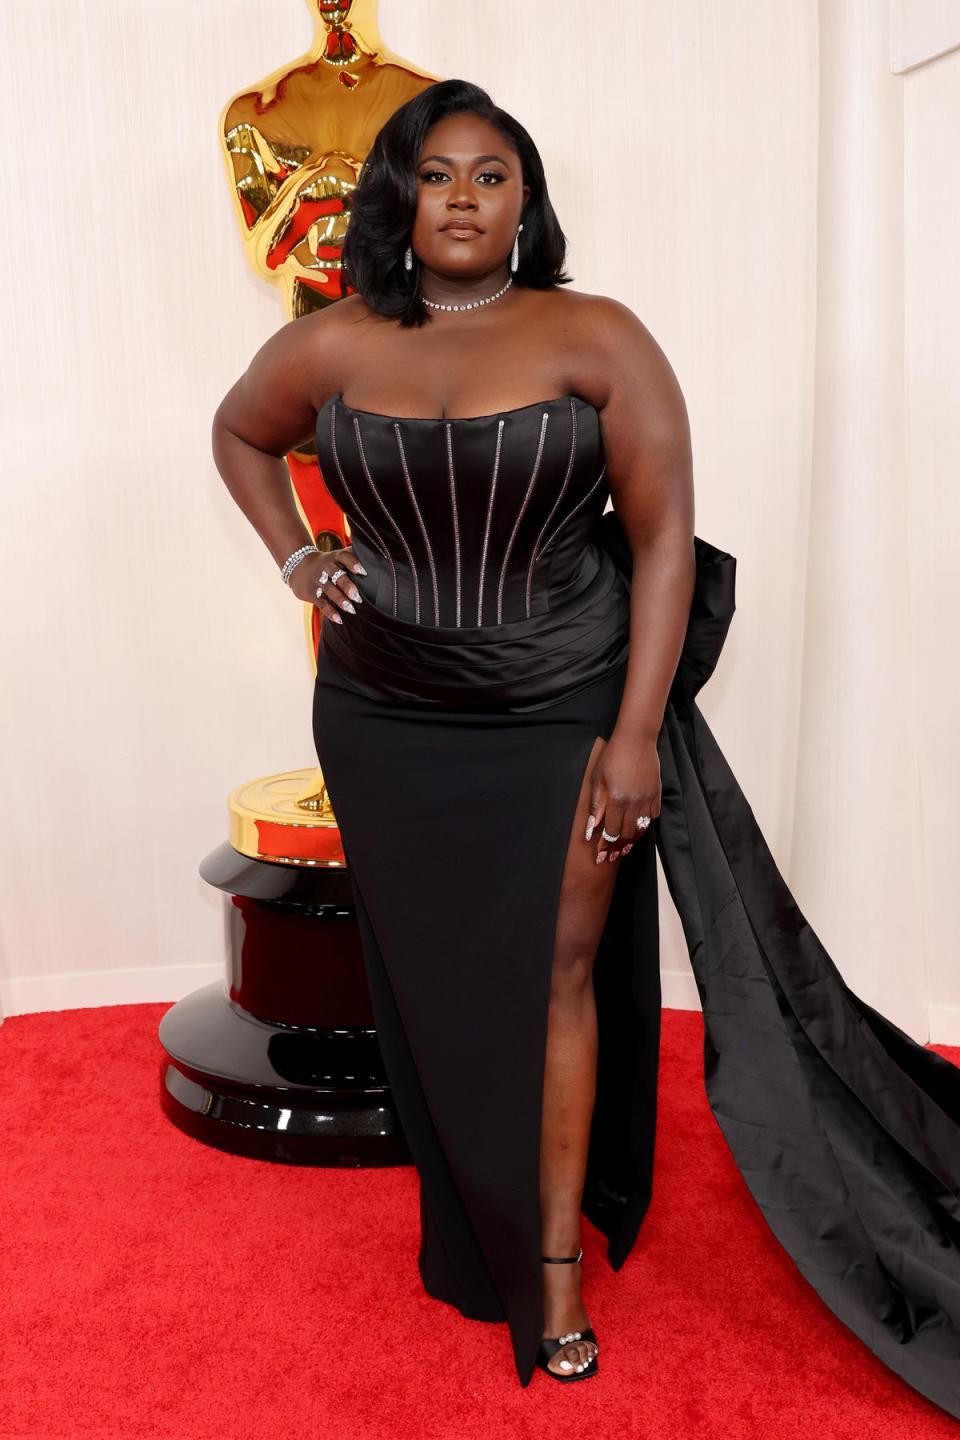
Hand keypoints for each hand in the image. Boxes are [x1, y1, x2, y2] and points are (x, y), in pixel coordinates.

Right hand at [289, 546, 365, 623]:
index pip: (344, 557)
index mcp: (335, 558)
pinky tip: (339, 619)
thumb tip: (376, 561)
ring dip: (340, 600)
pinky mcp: (311, 593)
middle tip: (357, 596)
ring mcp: (318, 580)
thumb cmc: (326, 563)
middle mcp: (326, 567)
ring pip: (330, 590)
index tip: (363, 571)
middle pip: (337, 575)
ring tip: (351, 610)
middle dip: (347, 586)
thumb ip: (352, 557)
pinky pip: (322, 603)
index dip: (353, 563)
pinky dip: (330, 612)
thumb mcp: (336, 556)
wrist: (298, 566)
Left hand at [584, 729, 660, 862]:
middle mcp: (634, 802)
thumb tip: (591, 830)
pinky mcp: (657, 794)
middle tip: (611, 857)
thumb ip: (596, 806)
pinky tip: (638, 828)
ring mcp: (648, 798)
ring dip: (632, 840)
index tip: (600, 857)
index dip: (606, 846)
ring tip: (623, 848)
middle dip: (618, 848)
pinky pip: (653, 817)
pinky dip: (645, 825)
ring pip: (641, 828)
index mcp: (617, 799)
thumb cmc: (613, 756)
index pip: (612, 831)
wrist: (636, 739)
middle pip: (628, 834)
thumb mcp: (597, 779)